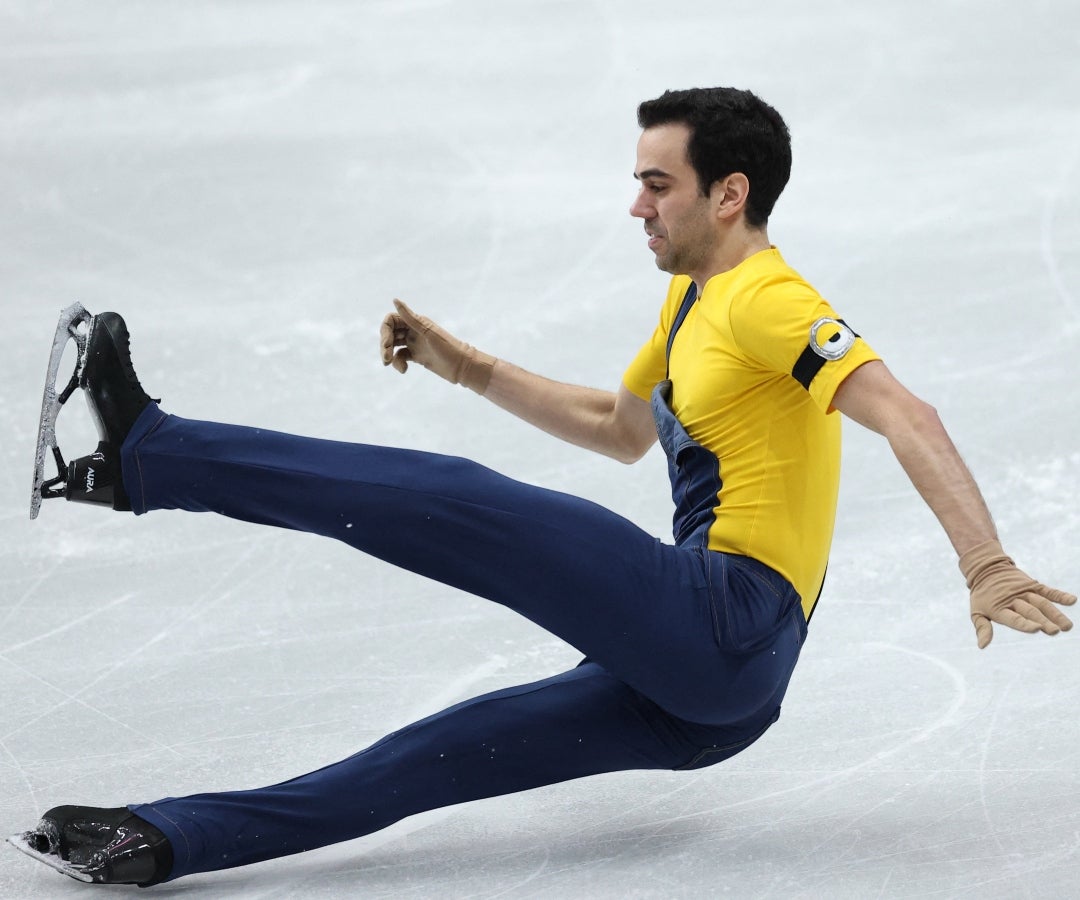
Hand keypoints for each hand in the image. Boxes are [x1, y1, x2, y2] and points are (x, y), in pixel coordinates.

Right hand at [379, 300, 495, 394]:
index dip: (385, 330)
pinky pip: (401, 357)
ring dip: (388, 354)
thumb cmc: (448, 348)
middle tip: (386, 357)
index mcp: (416, 322)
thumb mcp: (427, 332)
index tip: (386, 342)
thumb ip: (410, 318)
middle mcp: (414, 331)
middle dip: (385, 345)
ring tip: (388, 364)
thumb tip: (395, 300)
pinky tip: (404, 369)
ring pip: (394, 346)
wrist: (463, 367)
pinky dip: (398, 363)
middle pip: (390, 333)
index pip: (391, 320)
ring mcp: (415, 344)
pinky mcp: (417, 356)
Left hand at [959, 539, 1075, 648]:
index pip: (1013, 617)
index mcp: (999, 608)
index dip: (1024, 623)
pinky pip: (1047, 591)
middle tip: (1054, 631)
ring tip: (1067, 626)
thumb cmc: (982, 596)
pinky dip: (1059, 595)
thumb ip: (983, 628)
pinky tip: (1072, 600)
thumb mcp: (976, 611)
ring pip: (1042, 603)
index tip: (1036, 628)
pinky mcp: (1033, 585)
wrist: (986, 569)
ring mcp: (1024, 591)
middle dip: (1043, 621)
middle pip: (1030, 611)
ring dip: (1055, 614)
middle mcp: (1013, 599)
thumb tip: (982, 646)